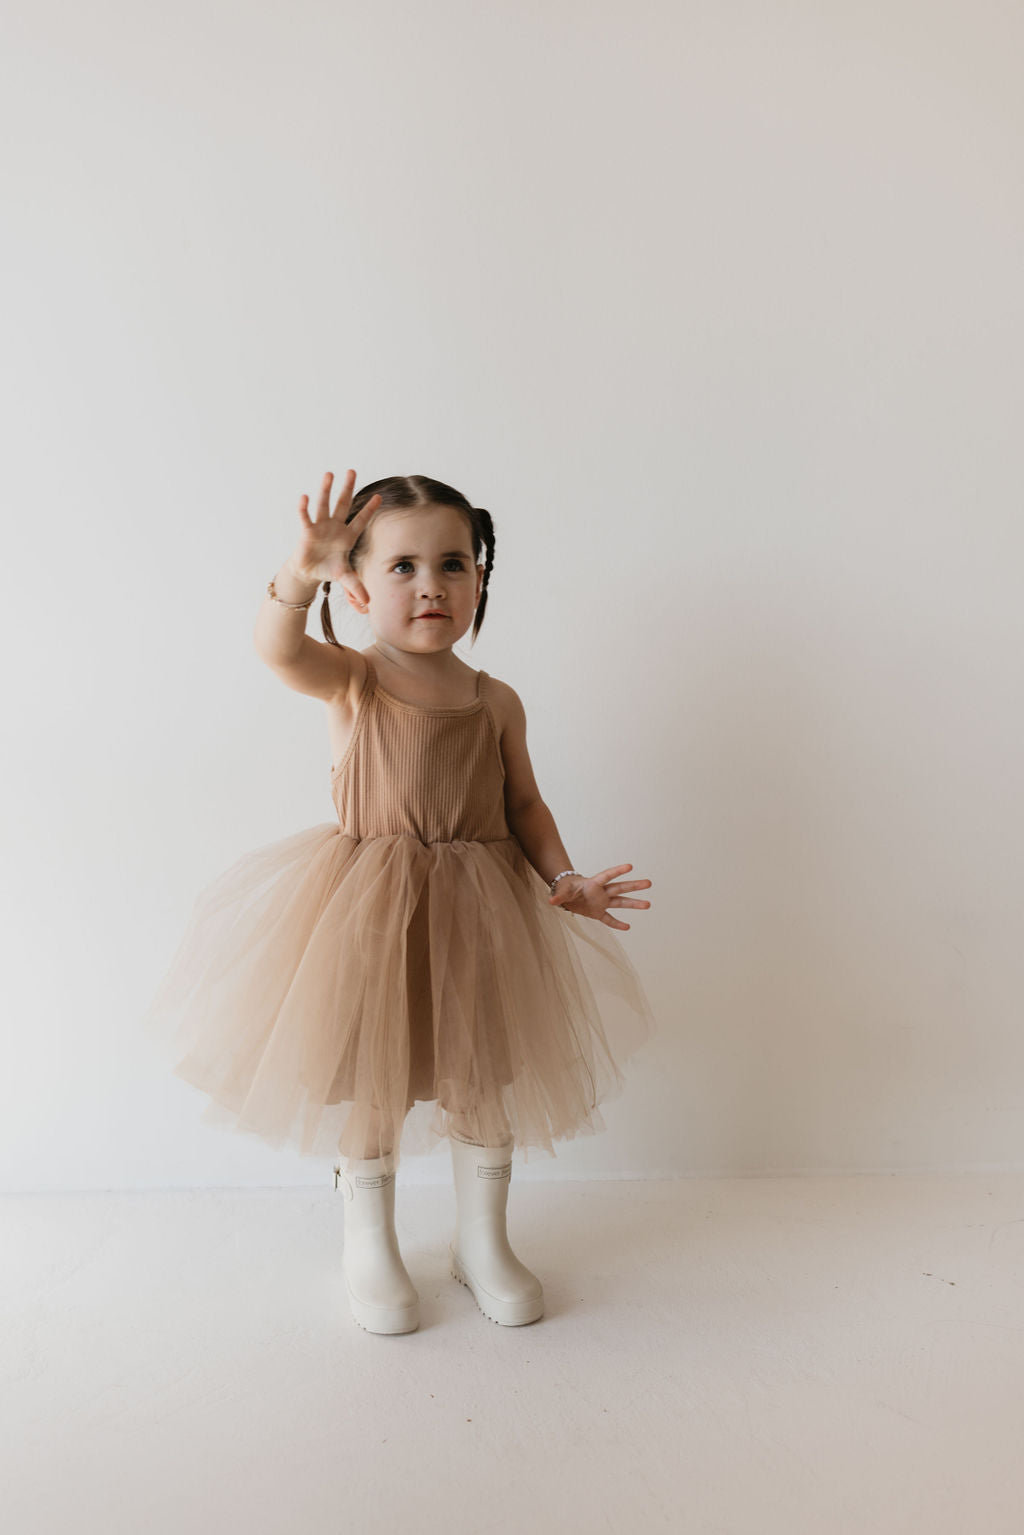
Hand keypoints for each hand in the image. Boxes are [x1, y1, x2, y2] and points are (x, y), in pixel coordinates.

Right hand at [289, 469, 381, 588]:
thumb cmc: (328, 569)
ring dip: (326, 490)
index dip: (369, 509)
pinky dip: (305, 508)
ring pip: (324, 505)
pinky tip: (305, 497)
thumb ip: (356, 586)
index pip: (361, 520)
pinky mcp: (307, 532)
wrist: (308, 572)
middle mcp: (335, 527)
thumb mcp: (345, 577)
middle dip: (347, 488)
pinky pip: (306, 518)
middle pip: (342, 504)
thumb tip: (369, 602)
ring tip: (329, 474)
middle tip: (352, 471)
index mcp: (347, 536)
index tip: (380, 497)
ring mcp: (320, 527)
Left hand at [548, 863, 652, 929]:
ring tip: (648, 904)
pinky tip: (628, 927)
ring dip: (634, 904)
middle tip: (648, 883)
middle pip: (620, 888)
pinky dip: (617, 924)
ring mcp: (602, 902)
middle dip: (634, 886)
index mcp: (593, 883)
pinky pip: (609, 919)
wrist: (567, 896)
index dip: (617, 871)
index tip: (630, 866)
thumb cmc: (566, 889)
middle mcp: (601, 892)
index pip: (607, 876)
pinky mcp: (599, 912)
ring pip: (620, 903)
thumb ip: (559, 896)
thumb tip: (551, 901)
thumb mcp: (562, 891)